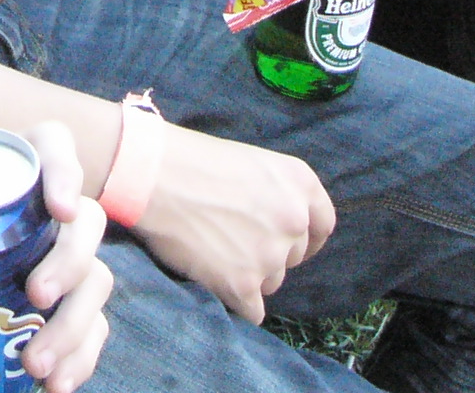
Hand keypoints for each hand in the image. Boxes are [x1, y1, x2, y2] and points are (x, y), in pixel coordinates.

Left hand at [0, 123, 110, 391]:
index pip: (49, 147)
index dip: (64, 168)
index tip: (59, 208)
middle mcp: (36, 217)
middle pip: (84, 222)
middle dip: (71, 260)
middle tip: (37, 297)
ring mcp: (54, 265)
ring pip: (94, 280)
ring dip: (75, 324)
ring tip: (36, 366)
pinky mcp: (60, 312)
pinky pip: (89, 329)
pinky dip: (80, 358)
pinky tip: (55, 385)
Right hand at [132, 127, 334, 321]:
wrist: (151, 175)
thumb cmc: (193, 162)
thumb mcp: (252, 163)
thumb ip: (276, 195)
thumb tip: (280, 228)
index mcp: (300, 183)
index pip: (322, 225)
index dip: (304, 239)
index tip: (287, 245)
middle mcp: (294, 220)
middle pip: (291, 257)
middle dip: (266, 255)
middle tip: (229, 241)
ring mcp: (270, 255)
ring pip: (271, 283)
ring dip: (247, 276)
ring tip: (211, 253)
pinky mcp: (243, 284)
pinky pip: (252, 312)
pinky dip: (234, 302)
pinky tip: (212, 282)